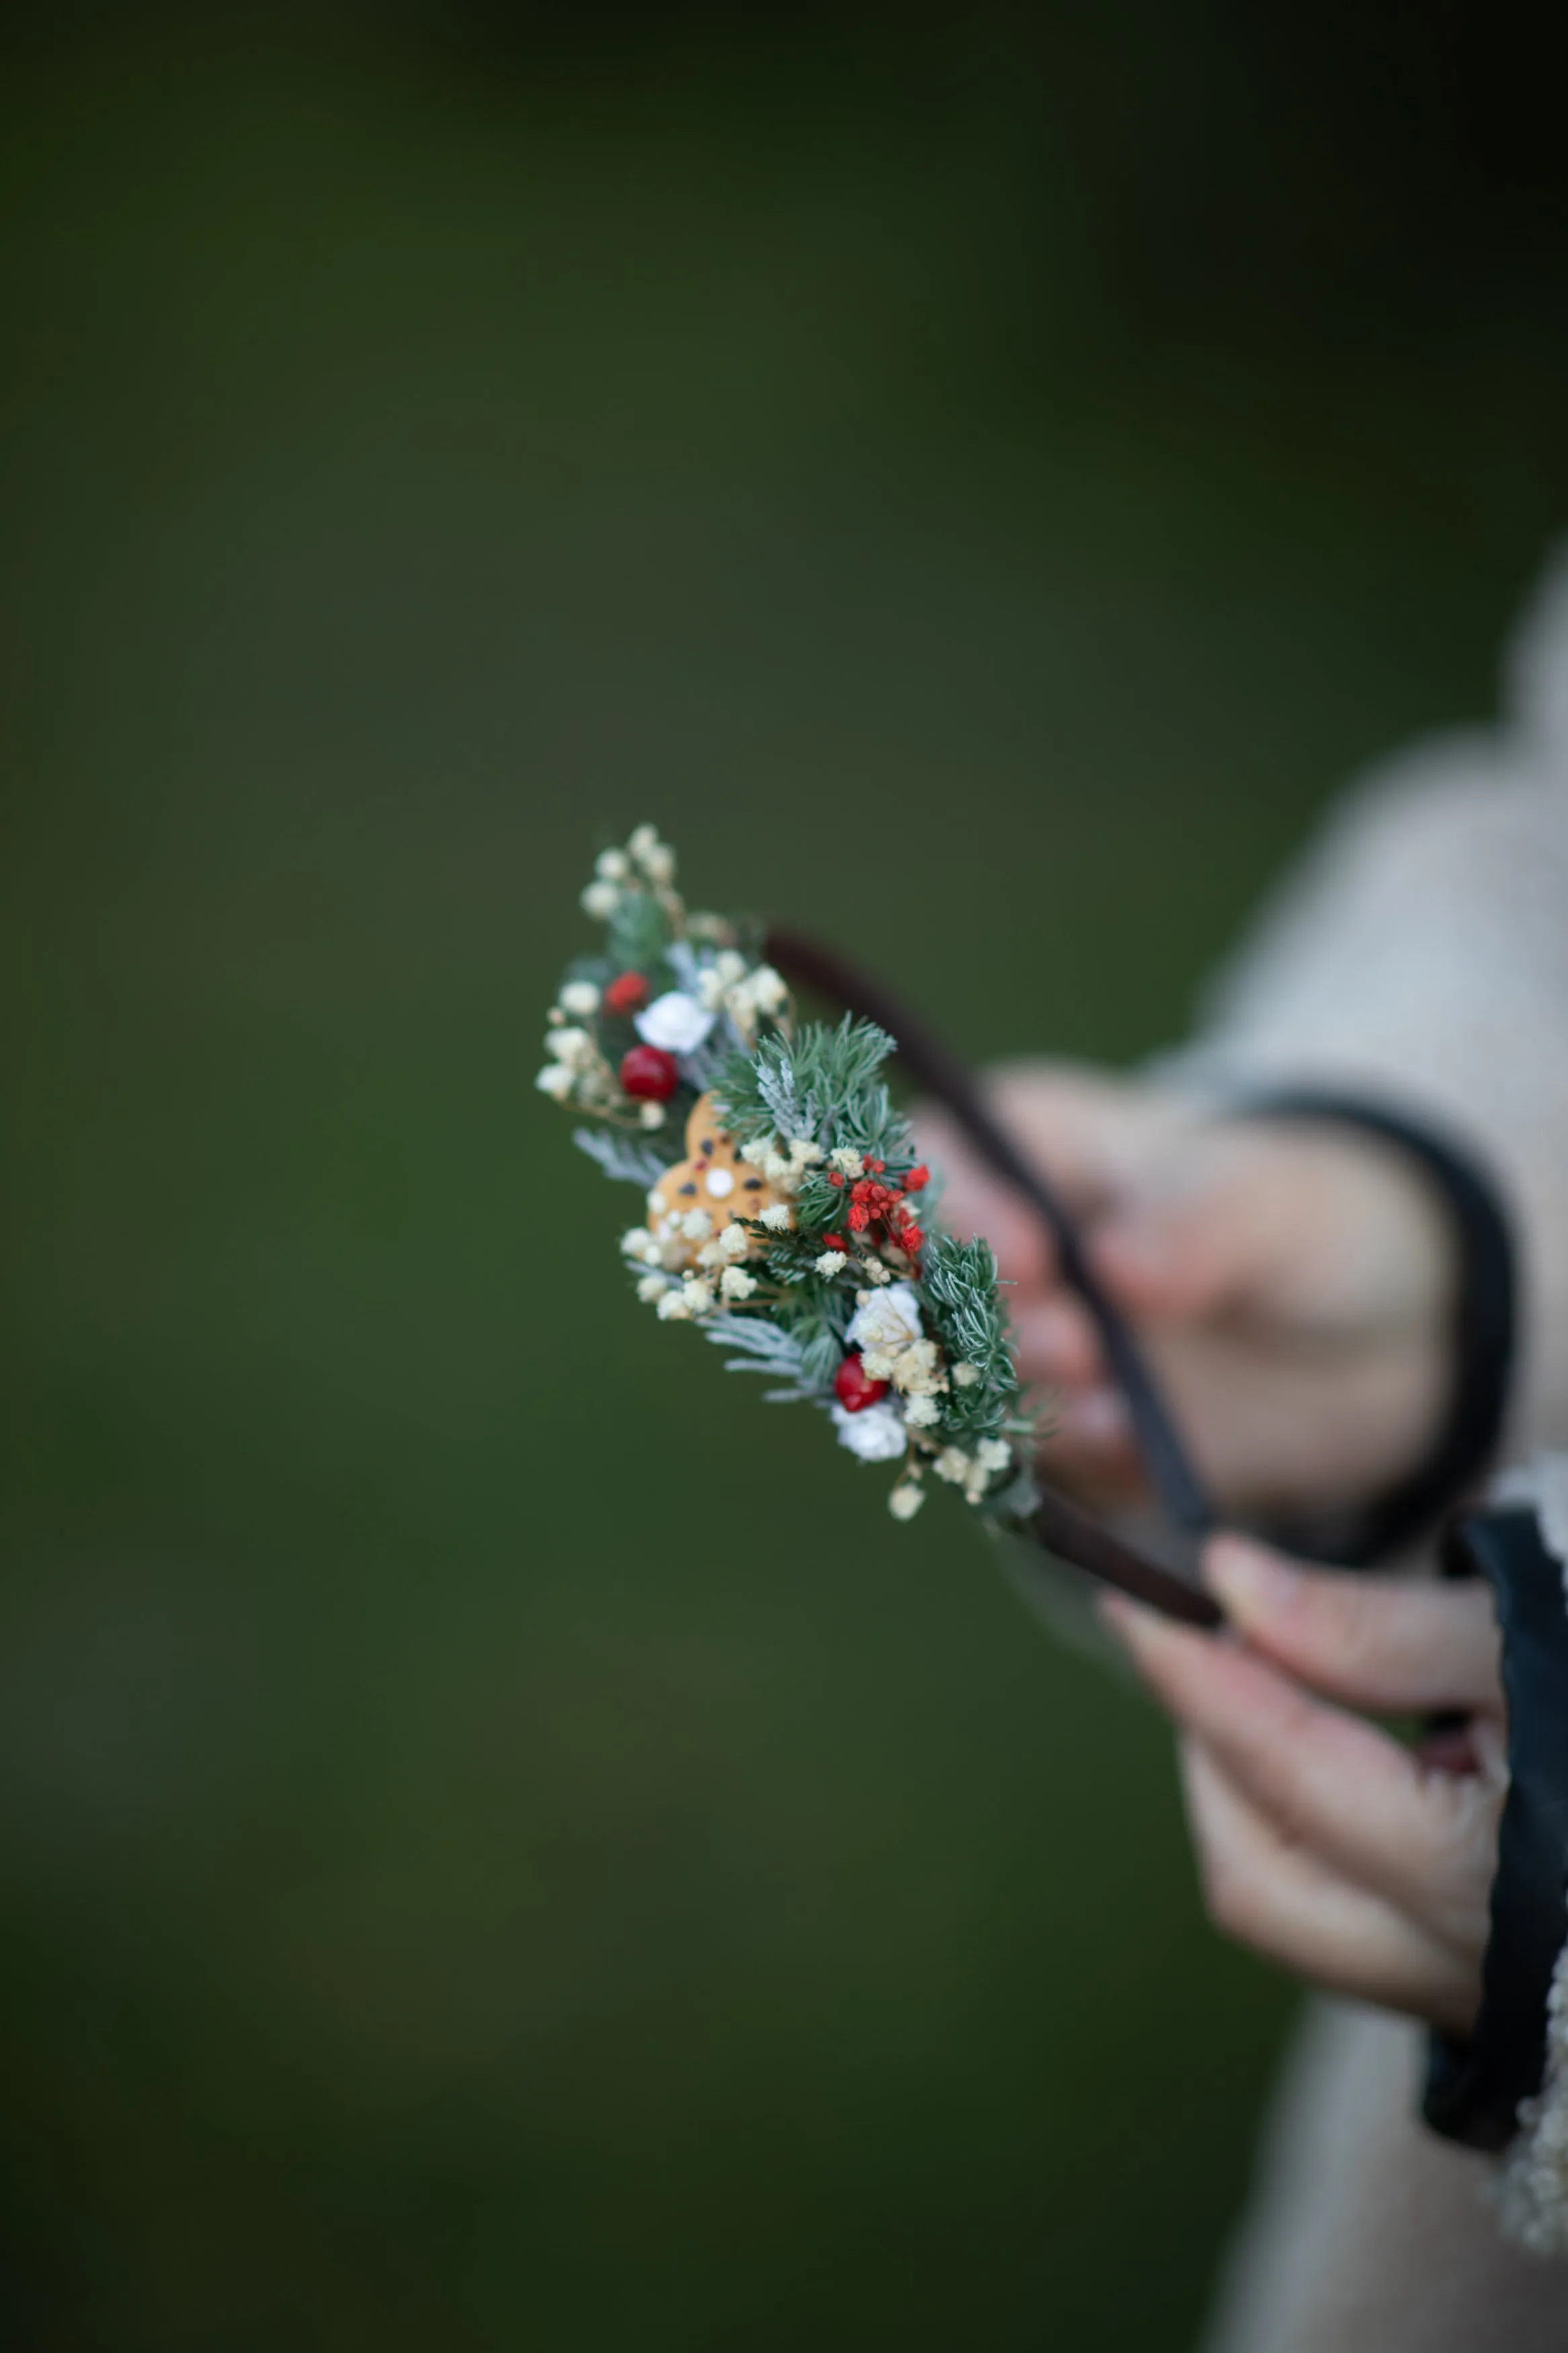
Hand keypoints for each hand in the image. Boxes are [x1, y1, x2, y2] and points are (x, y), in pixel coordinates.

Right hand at [916, 1063, 1454, 1519]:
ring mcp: (1019, 1347)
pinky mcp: (1046, 1435)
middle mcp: (999, 1250)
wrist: (1373, 1342)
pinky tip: (1123, 1441)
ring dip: (1009, 1391)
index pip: (936, 1162)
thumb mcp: (1272, 1204)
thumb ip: (1197, 1226)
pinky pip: (1009, 1460)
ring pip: (952, 1377)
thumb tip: (1114, 1267)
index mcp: (1028, 1151)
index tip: (1034, 1253)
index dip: (955, 1207)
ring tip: (1104, 1390)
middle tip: (1076, 1343)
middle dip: (980, 1319)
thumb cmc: (1307, 1224)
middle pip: (922, 1283)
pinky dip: (1051, 1458)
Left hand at [1102, 1535, 1504, 2033]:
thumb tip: (1231, 1583)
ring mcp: (1468, 1992)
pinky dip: (1304, 1835)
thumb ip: (1375, 1628)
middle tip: (1199, 1642)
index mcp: (1486, 1875)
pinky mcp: (1479, 1991)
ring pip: (1289, 1911)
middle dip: (1208, 1754)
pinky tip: (1328, 1748)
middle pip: (1256, 1875)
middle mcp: (1464, 1962)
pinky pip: (1342, 1926)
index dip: (1198, 1676)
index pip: (1287, 1768)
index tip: (1134, 1594)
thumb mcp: (1533, 1639)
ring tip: (1263, 1686)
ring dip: (1245, 1798)